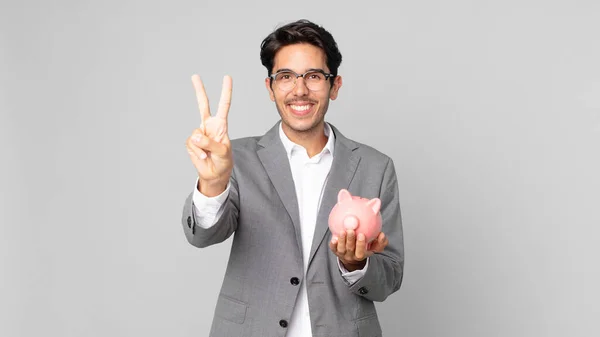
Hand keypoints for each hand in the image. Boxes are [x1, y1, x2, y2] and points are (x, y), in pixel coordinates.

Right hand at [186, 75, 232, 195]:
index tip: (227, 78)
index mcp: (221, 125)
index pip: (224, 106)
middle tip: (195, 76)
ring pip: (196, 134)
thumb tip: (195, 136)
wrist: (215, 174)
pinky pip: (191, 144)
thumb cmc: (223, 161)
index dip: (226, 92)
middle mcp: (209, 126)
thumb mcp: (222, 152)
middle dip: (199, 90)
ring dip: (202, 147)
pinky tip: (203, 157)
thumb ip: (210, 143)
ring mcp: (199, 134)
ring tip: (208, 155)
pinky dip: (197, 153)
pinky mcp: (191, 143)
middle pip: (203, 105)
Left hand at [329, 230, 388, 271]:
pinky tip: (333, 238)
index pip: (361, 252)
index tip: (362, 234)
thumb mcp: (374, 247)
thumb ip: (380, 242)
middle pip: (350, 249)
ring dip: (342, 240)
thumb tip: (382, 235)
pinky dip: (333, 244)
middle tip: (351, 230)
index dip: (360, 244)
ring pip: (341, 249)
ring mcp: (343, 254)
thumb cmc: (365, 248)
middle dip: (350, 240)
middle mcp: (351, 256)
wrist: (352, 255)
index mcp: (361, 255)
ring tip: (343, 231)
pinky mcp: (335, 251)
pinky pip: (333, 248)